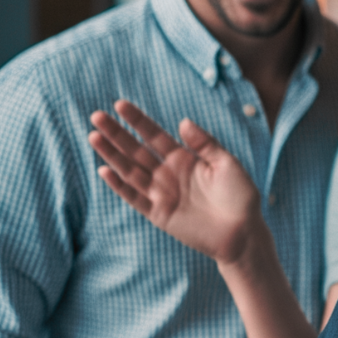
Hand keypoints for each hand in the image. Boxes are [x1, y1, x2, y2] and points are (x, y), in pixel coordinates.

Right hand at [88, 100, 265, 264]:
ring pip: (130, 170)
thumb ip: (204, 143)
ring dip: (111, 155)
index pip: (155, 135)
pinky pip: (135, 197)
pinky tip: (104, 170)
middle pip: (136, 150)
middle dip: (116, 134)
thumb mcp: (226, 163)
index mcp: (184, 159)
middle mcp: (169, 174)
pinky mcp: (159, 214)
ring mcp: (162, 193)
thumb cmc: (240, 196)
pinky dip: (119, 185)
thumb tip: (182, 121)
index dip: (137, 121)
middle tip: (96, 116)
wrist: (243, 232)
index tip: (119, 104)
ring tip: (94, 136)